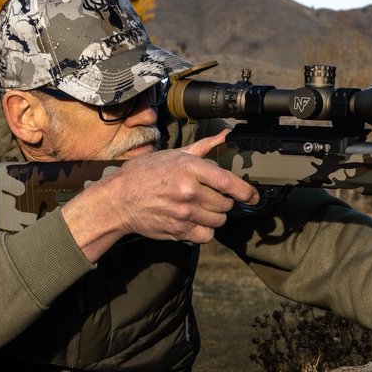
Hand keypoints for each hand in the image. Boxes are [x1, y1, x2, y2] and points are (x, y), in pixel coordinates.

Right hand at [63, 130, 259, 257]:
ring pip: (219, 220)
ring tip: (201, 209)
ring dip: (215, 216)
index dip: (246, 191)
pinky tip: (195, 222)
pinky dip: (205, 231)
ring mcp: (184, 213)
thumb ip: (204, 147)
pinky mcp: (179, 230)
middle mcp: (189, 191)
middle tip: (210, 198)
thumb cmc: (145, 174)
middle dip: (223, 202)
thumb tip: (226, 135)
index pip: (228, 182)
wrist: (119, 200)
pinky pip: (207, 235)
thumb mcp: (173, 154)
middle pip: (226, 204)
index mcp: (189, 168)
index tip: (253, 196)